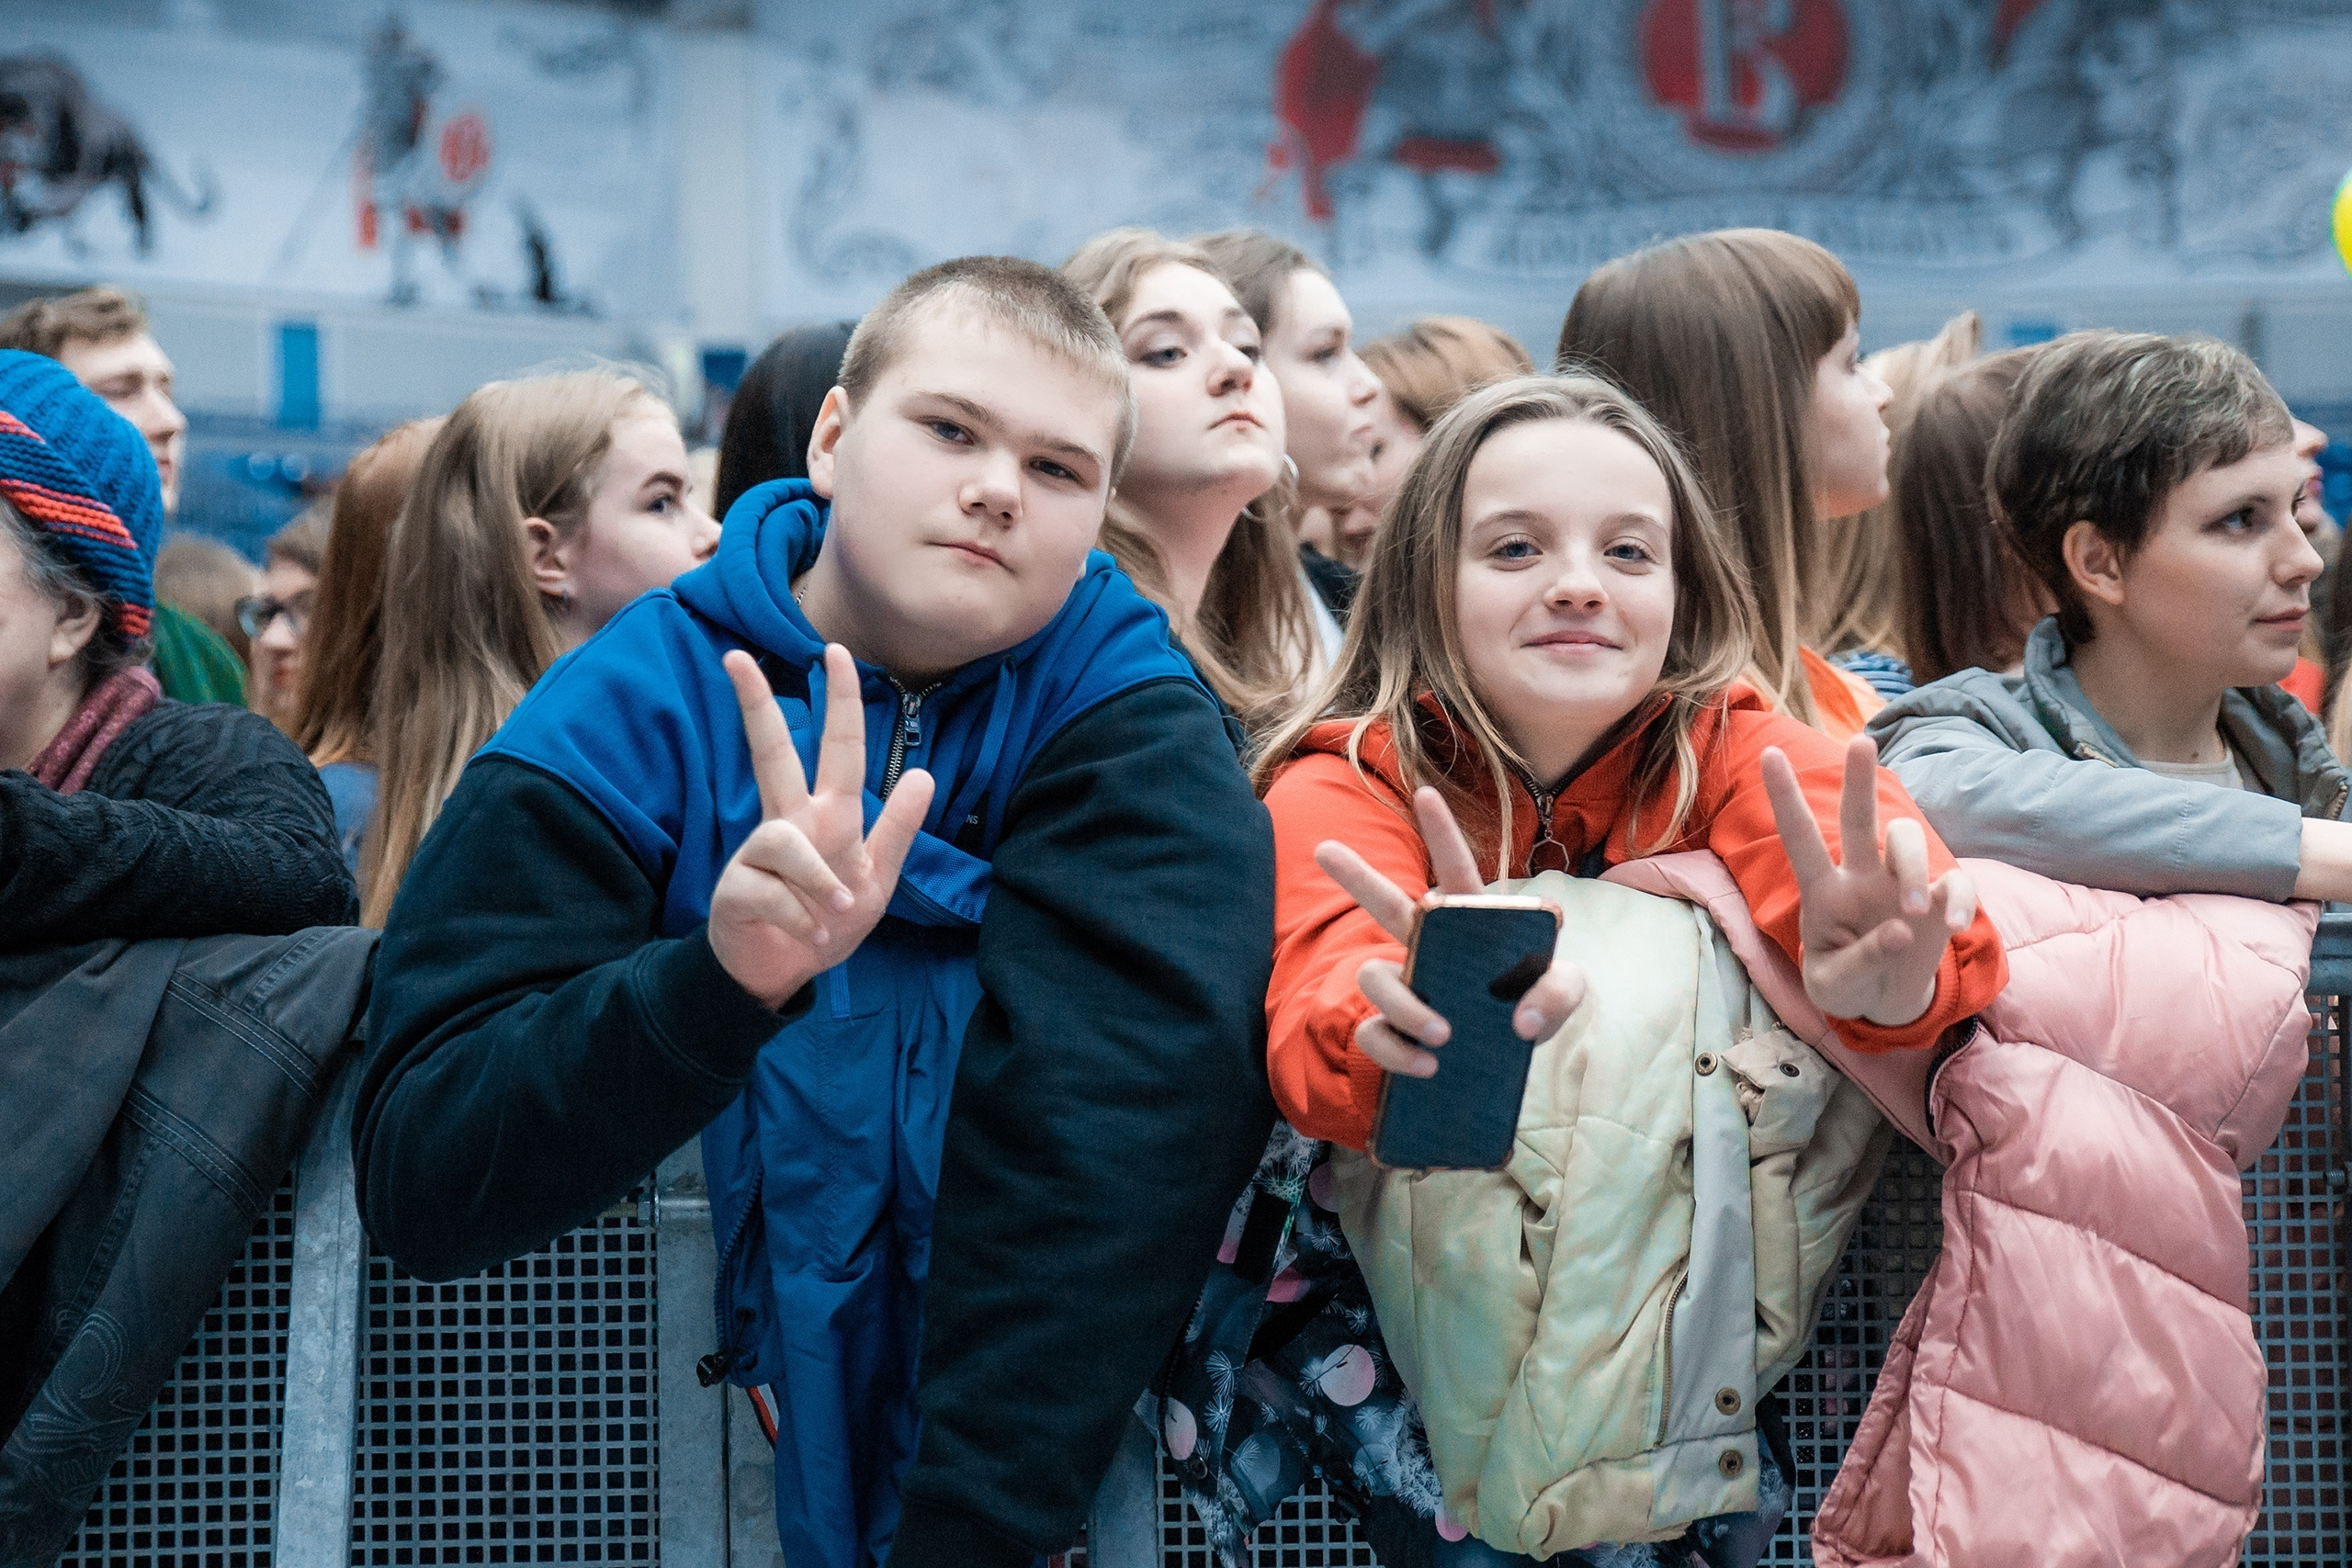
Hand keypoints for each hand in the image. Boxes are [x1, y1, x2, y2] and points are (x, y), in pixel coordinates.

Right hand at [706, 645, 933, 1007]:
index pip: (833, 748)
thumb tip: (924, 775)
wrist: (781, 974)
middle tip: (736, 655)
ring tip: (835, 917)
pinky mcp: (737, 888)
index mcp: (824, 815)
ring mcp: (757, 854)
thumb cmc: (828, 922)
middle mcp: (787, 823)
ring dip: (822, 886)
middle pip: (771, 753)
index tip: (834, 650)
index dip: (838, 702)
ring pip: (785, 840)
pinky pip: (778, 894)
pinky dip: (804, 921)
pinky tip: (808, 936)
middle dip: (755, 705)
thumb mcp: (878, 880)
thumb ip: (898, 830)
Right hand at [1314, 786, 1585, 1077]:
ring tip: (1440, 1033)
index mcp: (1471, 921)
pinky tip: (1427, 1066)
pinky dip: (1396, 1052)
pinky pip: (1374, 1034)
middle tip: (1325, 849)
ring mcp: (1408, 986)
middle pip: (1386, 906)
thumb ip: (1559, 992)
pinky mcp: (1395, 1031)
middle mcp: (1431, 946)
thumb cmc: (1537, 1003)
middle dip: (1357, 877)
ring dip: (1404, 1004)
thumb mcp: (1566, 991)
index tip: (1425, 794)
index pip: (1455, 870)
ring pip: (1374, 976)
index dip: (1441, 833)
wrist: (1515, 1056)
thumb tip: (1521, 1019)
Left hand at [1761, 734, 1976, 1027]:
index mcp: (1822, 891)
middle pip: (1858, 816)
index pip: (1800, 838)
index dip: (1785, 798)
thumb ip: (1860, 961)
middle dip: (1859, 778)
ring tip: (1913, 911)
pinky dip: (1960, 900)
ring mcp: (1900, 884)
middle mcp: (1860, 876)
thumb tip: (1904, 929)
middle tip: (1862, 742)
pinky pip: (1956, 882)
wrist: (1882, 1002)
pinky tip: (1955, 927)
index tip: (1768, 754)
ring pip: (1905, 839)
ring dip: (1912, 866)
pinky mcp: (1939, 900)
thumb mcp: (1833, 985)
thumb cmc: (1844, 985)